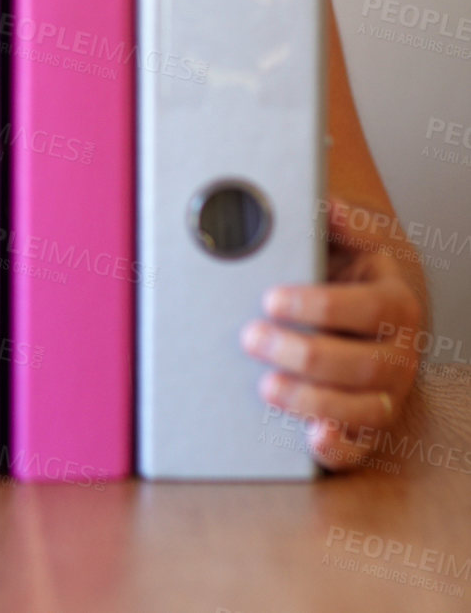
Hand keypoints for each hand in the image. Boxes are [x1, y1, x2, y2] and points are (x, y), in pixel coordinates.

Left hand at [239, 198, 424, 469]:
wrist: (368, 318)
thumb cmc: (349, 279)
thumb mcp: (350, 245)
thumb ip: (339, 225)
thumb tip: (325, 203)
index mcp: (395, 305)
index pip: (364, 308)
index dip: (318, 305)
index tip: (271, 299)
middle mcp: (400, 354)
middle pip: (360, 364)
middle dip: (302, 354)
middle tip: (252, 337)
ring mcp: (388, 395)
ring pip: (360, 409)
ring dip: (311, 400)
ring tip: (266, 386)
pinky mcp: (370, 427)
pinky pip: (361, 448)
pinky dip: (339, 449)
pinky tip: (312, 439)